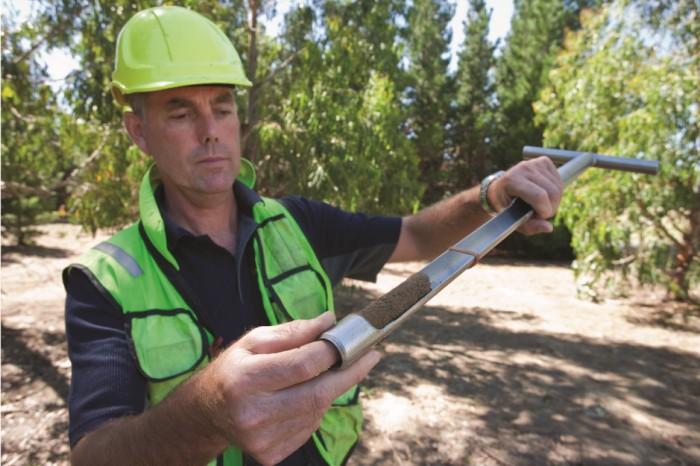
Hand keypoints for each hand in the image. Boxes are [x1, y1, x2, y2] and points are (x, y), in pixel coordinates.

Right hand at [203, 312, 379, 465]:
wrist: (207, 412)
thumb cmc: (234, 370)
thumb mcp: (253, 341)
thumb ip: (292, 332)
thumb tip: (329, 321)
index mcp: (244, 379)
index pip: (302, 364)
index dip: (332, 351)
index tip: (353, 341)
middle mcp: (252, 413)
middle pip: (318, 393)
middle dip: (349, 373)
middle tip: (370, 357)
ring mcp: (262, 439)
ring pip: (317, 410)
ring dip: (328, 390)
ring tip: (322, 375)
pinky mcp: (270, 454)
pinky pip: (309, 427)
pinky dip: (315, 409)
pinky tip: (303, 398)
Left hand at [487, 156, 562, 234]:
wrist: (500, 188)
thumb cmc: (506, 205)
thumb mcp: (512, 220)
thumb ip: (529, 227)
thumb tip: (549, 228)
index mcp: (512, 180)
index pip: (539, 196)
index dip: (544, 211)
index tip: (538, 216)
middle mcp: (524, 168)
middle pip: (553, 193)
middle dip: (550, 209)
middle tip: (539, 213)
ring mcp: (535, 163)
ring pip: (558, 189)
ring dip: (553, 202)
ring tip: (540, 204)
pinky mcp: (544, 161)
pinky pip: (559, 182)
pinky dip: (555, 193)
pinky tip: (544, 194)